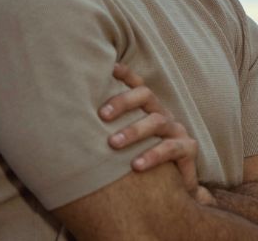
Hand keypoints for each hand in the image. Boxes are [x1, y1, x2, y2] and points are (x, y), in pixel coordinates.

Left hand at [99, 63, 199, 197]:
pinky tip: (135, 166)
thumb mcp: (127, 143)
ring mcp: (176, 130)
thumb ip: (108, 131)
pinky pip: (172, 148)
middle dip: (123, 102)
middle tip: (102, 116)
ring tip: (113, 144)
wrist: (175, 188)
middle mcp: (162, 114)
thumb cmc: (142, 161)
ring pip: (157, 121)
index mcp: (147, 109)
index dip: (125, 74)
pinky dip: (153, 155)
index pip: (137, 84)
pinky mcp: (188, 149)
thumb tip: (69, 124)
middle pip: (146, 95)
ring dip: (134, 131)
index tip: (108, 69)